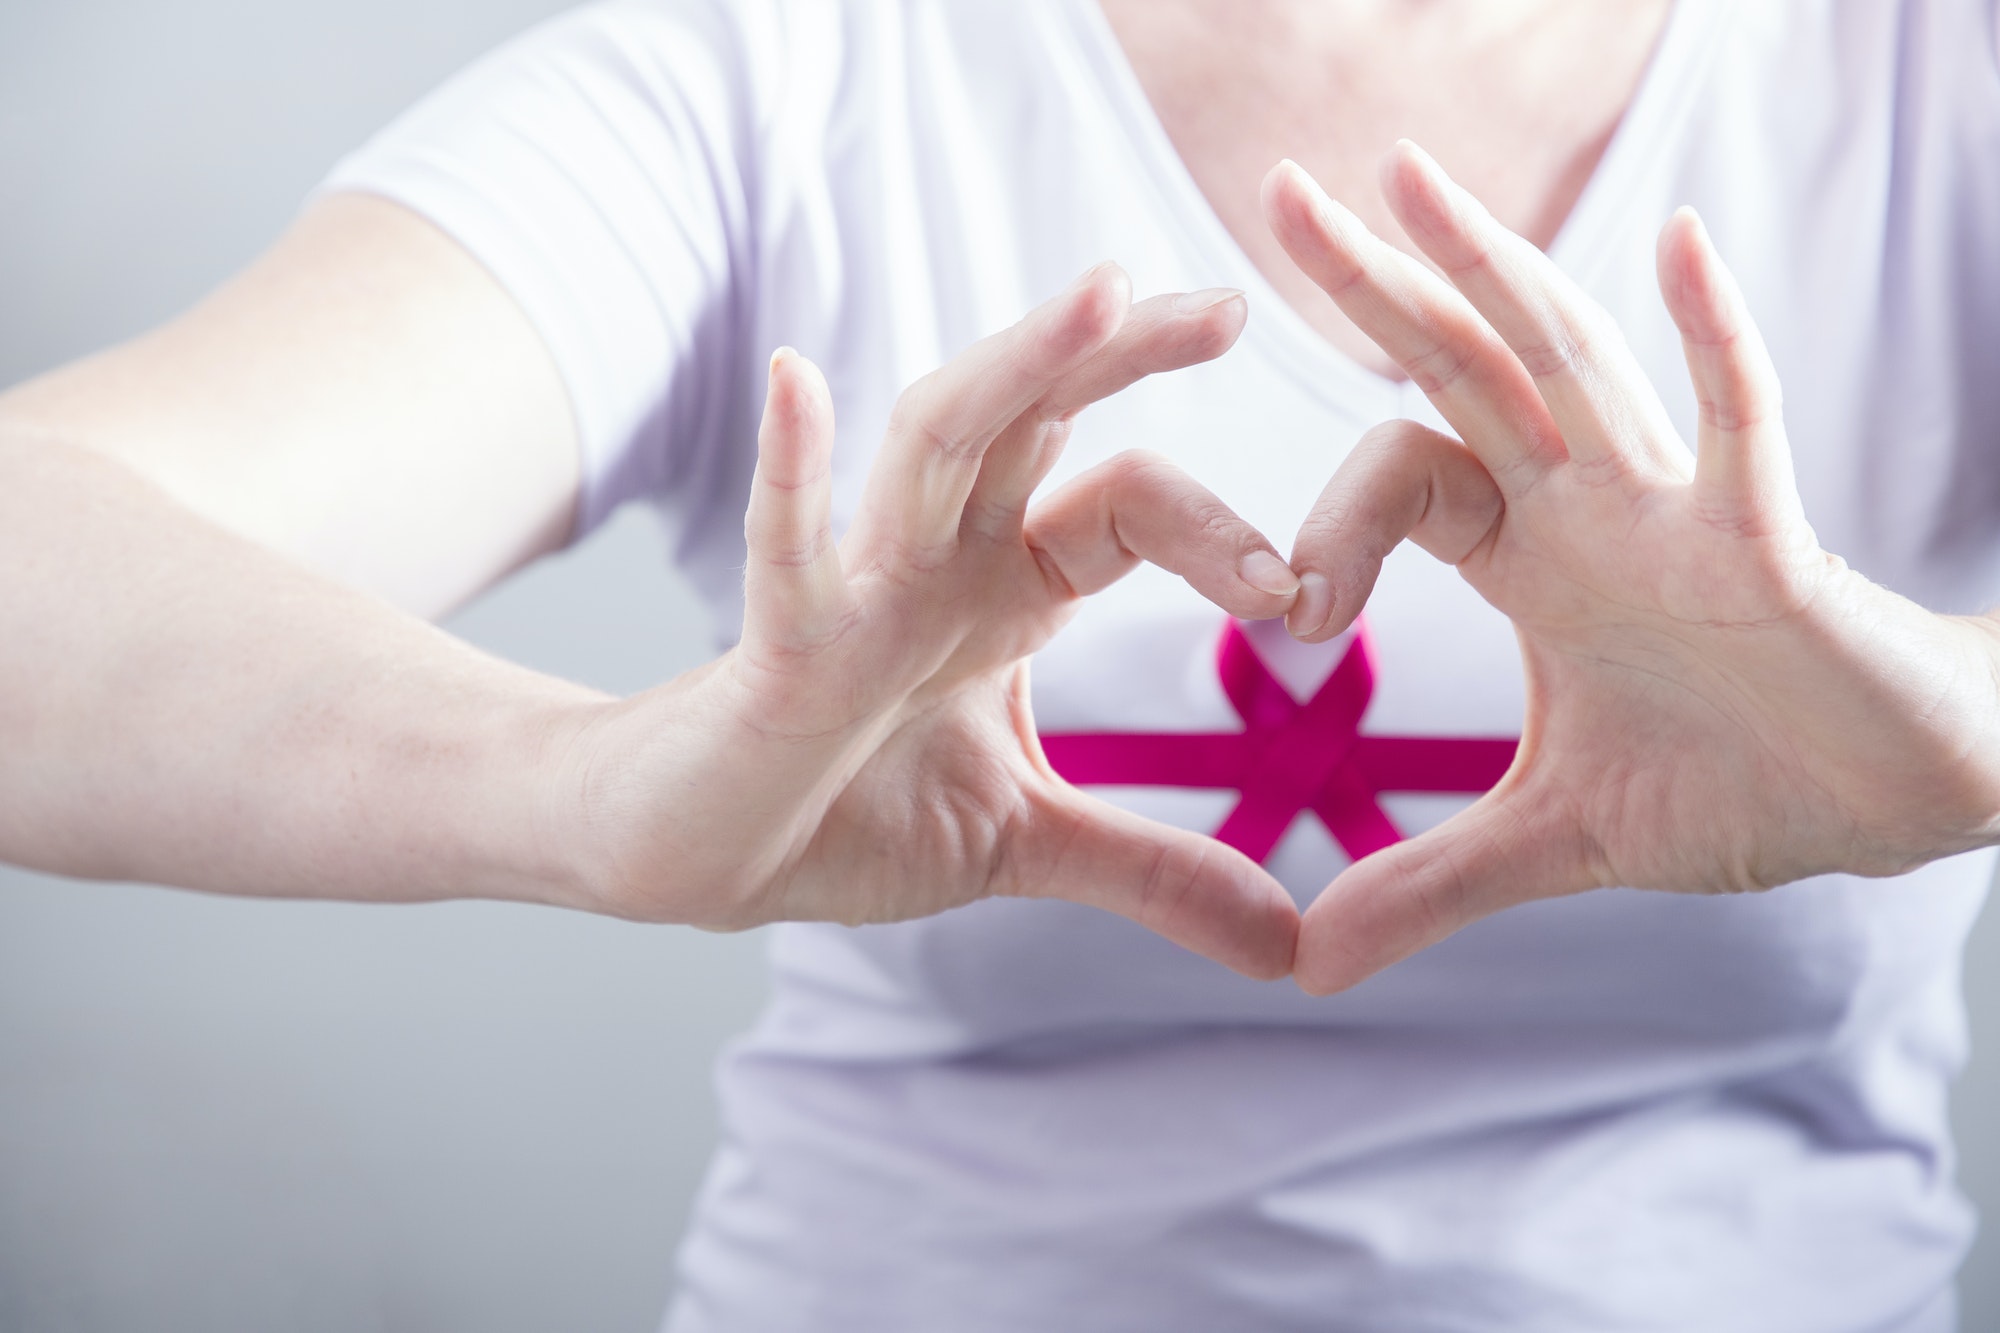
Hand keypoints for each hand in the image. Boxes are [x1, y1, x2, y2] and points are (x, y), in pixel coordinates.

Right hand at [552, 266, 1301, 978]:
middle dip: (1122, 356)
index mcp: (1006, 589)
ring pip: (936, 443)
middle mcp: (939, 560)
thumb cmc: (845, 813)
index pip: (1124, 509)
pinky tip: (796, 383)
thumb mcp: (1028, 842)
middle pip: (1037, 421)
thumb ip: (1154, 872)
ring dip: (1015, 366)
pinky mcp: (778, 648)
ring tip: (1100, 293)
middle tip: (1228, 306)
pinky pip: (784, 550)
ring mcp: (858, 590)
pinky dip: (789, 471)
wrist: (700, 855)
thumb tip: (1292, 945)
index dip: (1217, 536)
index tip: (1305, 599)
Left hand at [1262, 144, 1999, 993]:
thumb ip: (1429, 885)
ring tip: (1412, 176)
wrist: (1890, 800)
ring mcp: (1674, 506)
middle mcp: (1587, 504)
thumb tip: (1303, 962)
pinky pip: (1738, 426)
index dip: (1326, 521)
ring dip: (1493, 270)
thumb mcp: (1556, 842)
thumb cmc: (1737, 781)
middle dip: (1373, 285)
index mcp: (1529, 555)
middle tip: (1279, 194)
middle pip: (1462, 371)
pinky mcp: (1770, 540)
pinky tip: (1677, 243)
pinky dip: (1709, 342)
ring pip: (1571, 365)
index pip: (1402, 474)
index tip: (1284, 611)